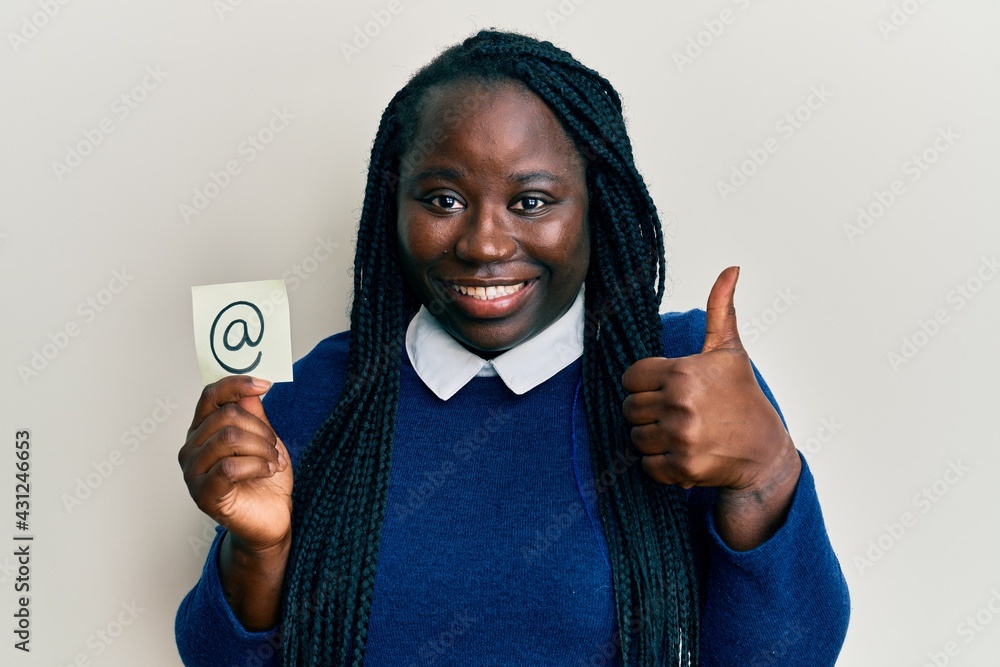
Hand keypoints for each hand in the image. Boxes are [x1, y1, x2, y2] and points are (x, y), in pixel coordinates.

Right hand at [178, 375, 292, 554]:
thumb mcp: (264, 439)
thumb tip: (250, 387)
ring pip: (229, 438)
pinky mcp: (202, 494)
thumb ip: (254, 413)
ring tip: (273, 462)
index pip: (211, 395)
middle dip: (261, 429)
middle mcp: (192, 448)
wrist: (271, 518)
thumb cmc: (264, 479)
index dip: (237, 384)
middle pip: (226, 416)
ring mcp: (193, 472)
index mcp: (203, 430)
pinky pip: (230, 467)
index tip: (265, 384)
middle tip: (275, 448)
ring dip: (262, 448)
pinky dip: (257, 466)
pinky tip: (267, 472)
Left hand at [622, 266, 798, 506]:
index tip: (666, 390)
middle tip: (675, 414)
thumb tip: (731, 268)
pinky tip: (682, 453)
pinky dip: (658, 464)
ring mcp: (681, 437)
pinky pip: (645, 465)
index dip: (644, 384)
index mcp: (683, 372)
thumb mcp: (729, 352)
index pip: (631, 377)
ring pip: (634, 437)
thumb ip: (720, 309)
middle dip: (647, 411)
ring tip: (679, 433)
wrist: (765, 454)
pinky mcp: (682, 467)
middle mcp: (680, 403)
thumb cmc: (743, 398)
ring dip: (651, 438)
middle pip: (629, 407)